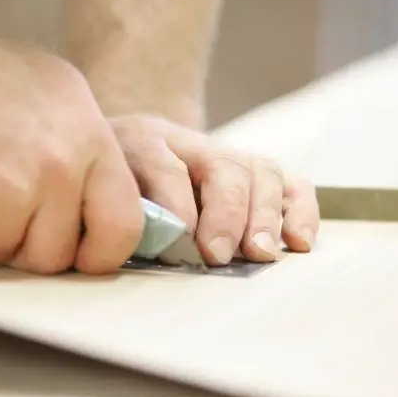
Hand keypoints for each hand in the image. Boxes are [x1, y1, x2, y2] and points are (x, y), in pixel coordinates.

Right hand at [0, 35, 144, 274]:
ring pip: (2, 253)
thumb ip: (89, 152)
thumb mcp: (64, 95)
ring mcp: (8, 191)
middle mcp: (57, 171)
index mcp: (91, 143)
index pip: (122, 227)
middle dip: (28, 246)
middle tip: (5, 210)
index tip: (81, 256)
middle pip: (53, 256)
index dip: (100, 253)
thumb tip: (99, 206)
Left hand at [109, 115, 319, 265]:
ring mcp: (226, 153)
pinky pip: (289, 182)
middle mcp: (187, 142)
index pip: (164, 166)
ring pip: (259, 171)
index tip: (180, 244)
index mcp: (139, 142)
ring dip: (264, 216)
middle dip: (225, 213)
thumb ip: (119, 216)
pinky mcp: (255, 172)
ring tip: (259, 253)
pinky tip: (298, 242)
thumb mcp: (97, 194)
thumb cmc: (107, 191)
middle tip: (218, 255)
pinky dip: (300, 211)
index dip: (176, 206)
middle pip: (222, 165)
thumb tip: (148, 250)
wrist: (122, 156)